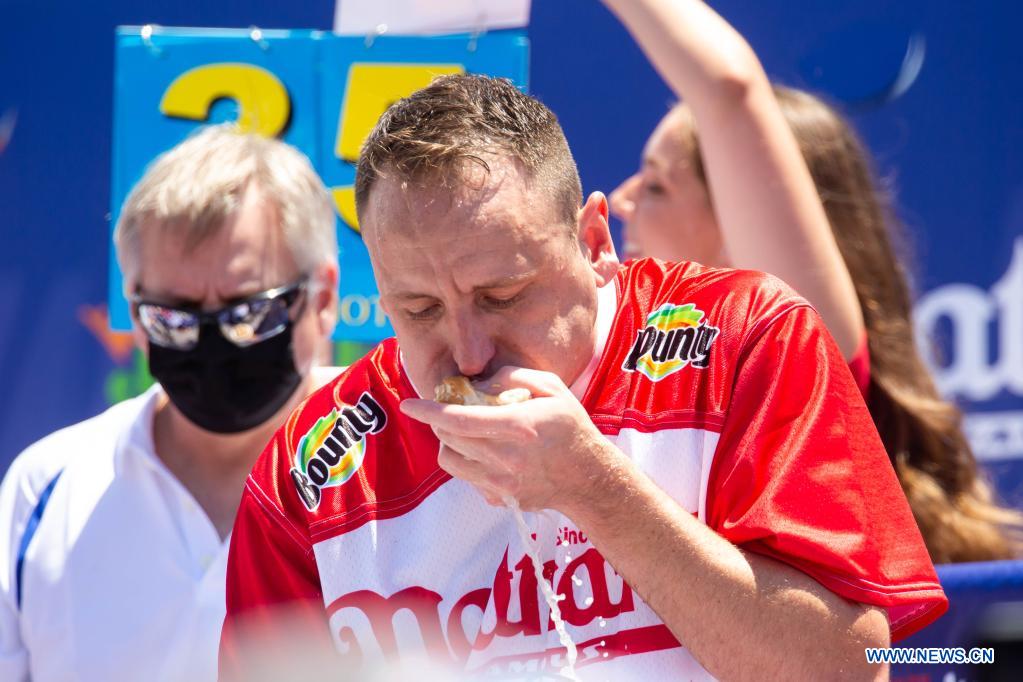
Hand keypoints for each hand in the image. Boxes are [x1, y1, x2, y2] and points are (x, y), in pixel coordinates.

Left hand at [399, 367, 616, 510]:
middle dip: (440, 420)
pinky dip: (467, 462)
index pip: (459, 419)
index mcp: (517, 426)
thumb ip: (512, 377)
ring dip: (450, 442)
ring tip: (467, 431)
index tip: (409, 404)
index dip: (429, 411)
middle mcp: (505, 457)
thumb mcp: (551, 387)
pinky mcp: (501, 498)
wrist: (589, 477)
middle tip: (451, 410)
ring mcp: (502, 482)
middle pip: (449, 438)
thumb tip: (479, 384)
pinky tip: (486, 453)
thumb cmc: (571, 426)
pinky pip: (467, 478)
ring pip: (451, 460)